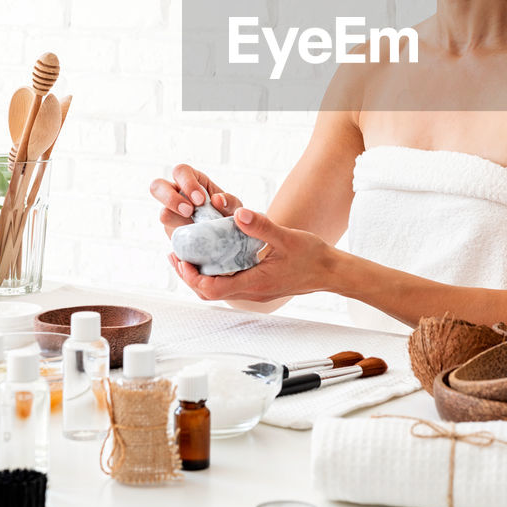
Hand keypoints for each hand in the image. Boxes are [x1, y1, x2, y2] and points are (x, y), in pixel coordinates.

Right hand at [149, 163, 241, 238]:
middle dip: (171, 199)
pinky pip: (172, 237)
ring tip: (192, 227)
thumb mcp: (233, 205)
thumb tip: (217, 200)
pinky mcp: (174, 233)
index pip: (181, 172)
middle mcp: (177, 195)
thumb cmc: (228, 213)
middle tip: (189, 211)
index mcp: (191, 180)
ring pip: (162, 213)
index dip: (187, 184)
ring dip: (176, 221)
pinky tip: (196, 241)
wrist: (227, 236)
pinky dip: (183, 239)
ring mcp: (172, 215)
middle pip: (157, 186)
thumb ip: (230, 201)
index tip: (201, 200)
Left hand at [168, 208, 334, 303]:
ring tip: (186, 254)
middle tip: (174, 254)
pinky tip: (212, 255)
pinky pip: (228, 284)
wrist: (331, 272)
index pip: (212, 289)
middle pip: (208, 293)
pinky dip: (214, 272)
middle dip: (188, 275)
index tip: (180, 258)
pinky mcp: (258, 287)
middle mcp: (251, 291)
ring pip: (217, 290)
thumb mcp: (287, 237)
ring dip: (199, 274)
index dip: (191, 276)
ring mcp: (254, 291)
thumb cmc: (312, 257)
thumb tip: (237, 213)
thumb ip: (261, 226)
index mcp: (254, 283)